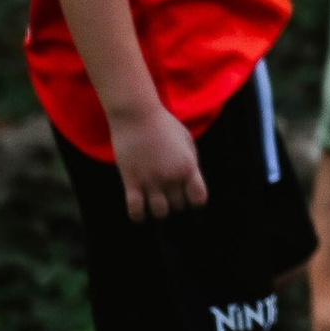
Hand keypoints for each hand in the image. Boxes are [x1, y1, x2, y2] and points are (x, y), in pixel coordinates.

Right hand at [112, 99, 206, 220]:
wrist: (136, 114)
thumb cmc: (163, 125)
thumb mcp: (186, 141)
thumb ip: (191, 164)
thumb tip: (190, 184)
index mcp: (188, 167)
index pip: (199, 199)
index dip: (195, 201)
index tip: (188, 196)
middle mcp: (171, 177)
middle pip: (179, 206)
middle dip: (176, 202)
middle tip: (168, 193)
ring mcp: (151, 181)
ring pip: (160, 213)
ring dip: (159, 210)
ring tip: (155, 201)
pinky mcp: (131, 181)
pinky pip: (136, 211)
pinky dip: (138, 216)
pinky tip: (139, 211)